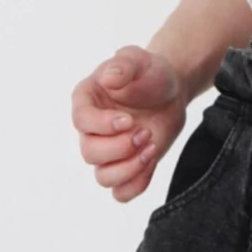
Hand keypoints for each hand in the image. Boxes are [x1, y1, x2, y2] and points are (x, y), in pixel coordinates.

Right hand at [71, 45, 187, 204]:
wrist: (170, 92)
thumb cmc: (150, 73)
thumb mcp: (138, 59)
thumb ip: (124, 63)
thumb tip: (110, 77)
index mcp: (86, 101)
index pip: (81, 121)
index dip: (103, 125)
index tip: (129, 119)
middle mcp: (91, 130)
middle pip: (90, 153)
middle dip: (120, 147)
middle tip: (145, 132)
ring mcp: (108, 152)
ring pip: (103, 177)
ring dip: (129, 168)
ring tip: (150, 146)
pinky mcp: (126, 167)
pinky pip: (121, 192)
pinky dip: (136, 184)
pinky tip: (151, 162)